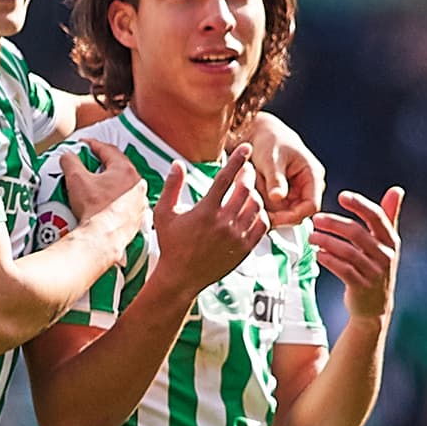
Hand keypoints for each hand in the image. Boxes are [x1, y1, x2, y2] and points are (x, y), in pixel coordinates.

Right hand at [60, 139, 146, 249]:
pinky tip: (106, 205)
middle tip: (91, 164)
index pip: (108, 150)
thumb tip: (67, 156)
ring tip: (98, 186)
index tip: (84, 145)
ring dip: (112, 184)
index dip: (93, 145)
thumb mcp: (76, 180)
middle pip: (119, 168)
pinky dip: (116, 201)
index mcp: (125, 170)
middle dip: (104, 164)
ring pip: (124, 187)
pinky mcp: (137, 218)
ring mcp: (139, 202)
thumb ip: (70, 162)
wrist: (103, 239)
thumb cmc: (94, 210)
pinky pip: (126, 204)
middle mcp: (137, 184)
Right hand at [151, 145, 268, 295]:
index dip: (237, 159)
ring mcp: (236, 237)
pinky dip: (261, 214)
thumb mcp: (164, 214)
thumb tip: (177, 163)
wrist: (181, 277)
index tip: (246, 147)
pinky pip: (262, 225)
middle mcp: (223, 223)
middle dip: (248, 174)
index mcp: (205, 211)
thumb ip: (171, 187)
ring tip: (248, 191)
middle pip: (246, 189)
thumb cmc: (171, 244)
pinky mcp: (244, 249)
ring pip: (257, 206)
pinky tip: (252, 211)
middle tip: (246, 170)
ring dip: (254, 194)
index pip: (225, 178)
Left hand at [247, 112, 324, 227]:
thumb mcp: (271, 159)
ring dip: (267, 208)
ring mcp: (297, 191)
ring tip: (255, 189)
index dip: (292, 217)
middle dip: (276, 213)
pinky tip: (255, 191)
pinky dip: (263, 204)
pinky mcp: (285, 195)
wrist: (258, 133)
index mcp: (313, 175)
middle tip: (256, 207)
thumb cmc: (268, 140)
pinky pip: (274, 208)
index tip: (272, 219)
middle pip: (296, 214)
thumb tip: (278, 197)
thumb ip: (275, 179)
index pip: (311, 207)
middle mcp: (308, 185)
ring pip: (283, 213)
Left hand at [311, 186, 402, 323]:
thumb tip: (397, 190)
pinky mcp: (361, 287)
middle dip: (334, 223)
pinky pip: (343, 270)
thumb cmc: (376, 269)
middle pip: (357, 233)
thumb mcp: (386, 244)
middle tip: (316, 218)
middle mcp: (385, 255)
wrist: (374, 308)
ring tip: (311, 236)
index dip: (359, 205)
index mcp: (391, 241)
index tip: (342, 196)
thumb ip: (389, 217)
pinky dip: (328, 260)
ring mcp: (374, 272)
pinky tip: (318, 253)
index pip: (376, 217)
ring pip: (347, 251)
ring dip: (326, 241)